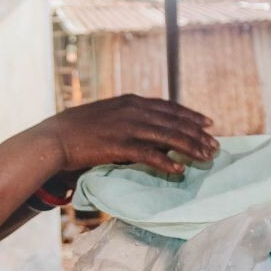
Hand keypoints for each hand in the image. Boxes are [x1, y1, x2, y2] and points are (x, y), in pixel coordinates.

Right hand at [35, 94, 218, 173]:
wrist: (55, 137)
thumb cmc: (77, 128)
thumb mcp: (106, 114)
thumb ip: (127, 117)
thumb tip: (144, 126)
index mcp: (131, 101)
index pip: (169, 107)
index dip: (191, 115)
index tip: (208, 123)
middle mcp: (133, 110)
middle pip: (175, 122)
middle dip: (198, 134)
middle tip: (215, 145)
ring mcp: (127, 127)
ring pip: (168, 137)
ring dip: (191, 148)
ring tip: (206, 158)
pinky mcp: (120, 145)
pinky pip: (150, 154)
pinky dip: (167, 162)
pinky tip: (179, 170)